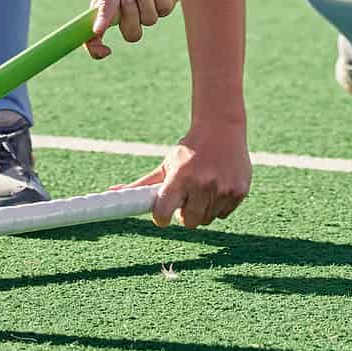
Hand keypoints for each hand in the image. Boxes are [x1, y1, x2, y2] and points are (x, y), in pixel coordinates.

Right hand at [86, 0, 190, 58]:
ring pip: (149, 21)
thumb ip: (107, 3)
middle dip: (130, 14)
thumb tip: (97, 31)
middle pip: (131, 34)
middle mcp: (129, 10)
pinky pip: (164, 9)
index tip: (104, 50)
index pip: (97, 36)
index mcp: (108, 5)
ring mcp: (150, 7)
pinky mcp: (168, 1)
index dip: (97, 48)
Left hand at [122, 119, 251, 227]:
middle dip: (185, 215)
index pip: (163, 213)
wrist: (221, 128)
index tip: (163, 215)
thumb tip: (111, 193)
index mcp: (179, 177)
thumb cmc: (189, 150)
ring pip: (208, 219)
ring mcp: (223, 188)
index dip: (162, 218)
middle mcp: (202, 183)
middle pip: (189, 222)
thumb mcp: (166, 165)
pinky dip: (220, 206)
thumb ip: (141, 185)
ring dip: (204, 210)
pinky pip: (224, 213)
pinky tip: (219, 187)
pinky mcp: (239, 191)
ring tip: (203, 189)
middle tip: (187, 199)